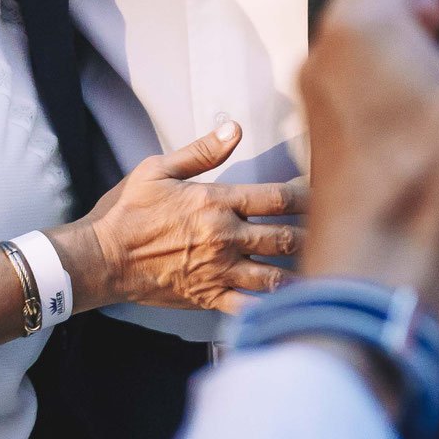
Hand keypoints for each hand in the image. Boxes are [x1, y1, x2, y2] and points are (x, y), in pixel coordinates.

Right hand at [65, 123, 307, 315]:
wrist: (100, 259)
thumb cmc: (126, 212)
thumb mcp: (158, 169)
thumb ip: (201, 152)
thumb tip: (234, 129)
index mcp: (215, 203)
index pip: (274, 198)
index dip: (306, 195)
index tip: (326, 191)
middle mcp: (224, 238)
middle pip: (284, 238)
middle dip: (314, 235)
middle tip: (339, 232)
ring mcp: (218, 271)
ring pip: (275, 276)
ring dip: (302, 273)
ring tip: (327, 269)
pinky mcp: (208, 297)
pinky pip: (249, 308)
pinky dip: (273, 309)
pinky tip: (294, 308)